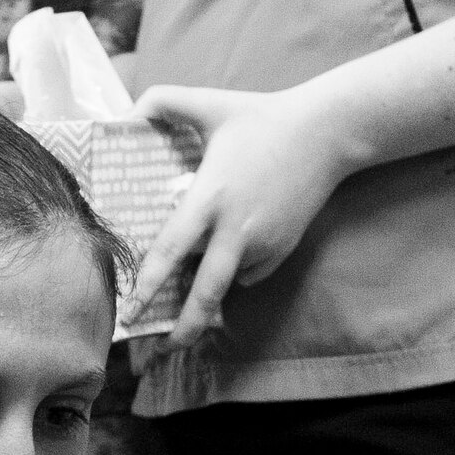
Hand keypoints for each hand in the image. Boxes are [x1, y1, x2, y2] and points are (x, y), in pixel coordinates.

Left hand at [128, 83, 355, 346]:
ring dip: (207, 292)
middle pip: (205, 295)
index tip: (129, 316)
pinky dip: (235, 269)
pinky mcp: (282, 250)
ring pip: (225, 282)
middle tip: (159, 352)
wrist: (327, 134)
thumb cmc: (263, 117)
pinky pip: (249, 272)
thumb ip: (165, 101)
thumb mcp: (211, 103)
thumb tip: (127, 112)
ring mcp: (262, 244)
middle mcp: (235, 230)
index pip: (170, 253)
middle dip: (182, 331)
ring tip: (186, 311)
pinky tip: (232, 249)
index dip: (147, 288)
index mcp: (210, 198)